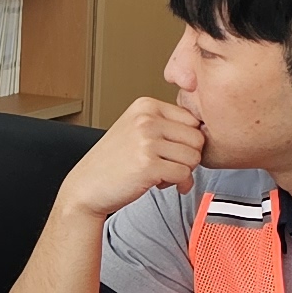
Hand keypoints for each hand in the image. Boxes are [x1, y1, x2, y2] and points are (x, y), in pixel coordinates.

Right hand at [59, 95, 208, 220]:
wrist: (86, 187)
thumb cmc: (112, 162)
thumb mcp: (136, 129)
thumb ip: (166, 124)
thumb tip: (205, 133)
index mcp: (145, 105)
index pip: (193, 119)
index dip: (187, 140)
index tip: (173, 152)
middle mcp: (146, 119)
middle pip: (197, 138)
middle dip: (188, 157)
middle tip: (169, 166)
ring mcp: (146, 141)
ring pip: (194, 157)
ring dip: (184, 171)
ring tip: (163, 174)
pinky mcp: (148, 165)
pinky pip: (185, 174)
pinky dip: (179, 184)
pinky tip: (162, 184)